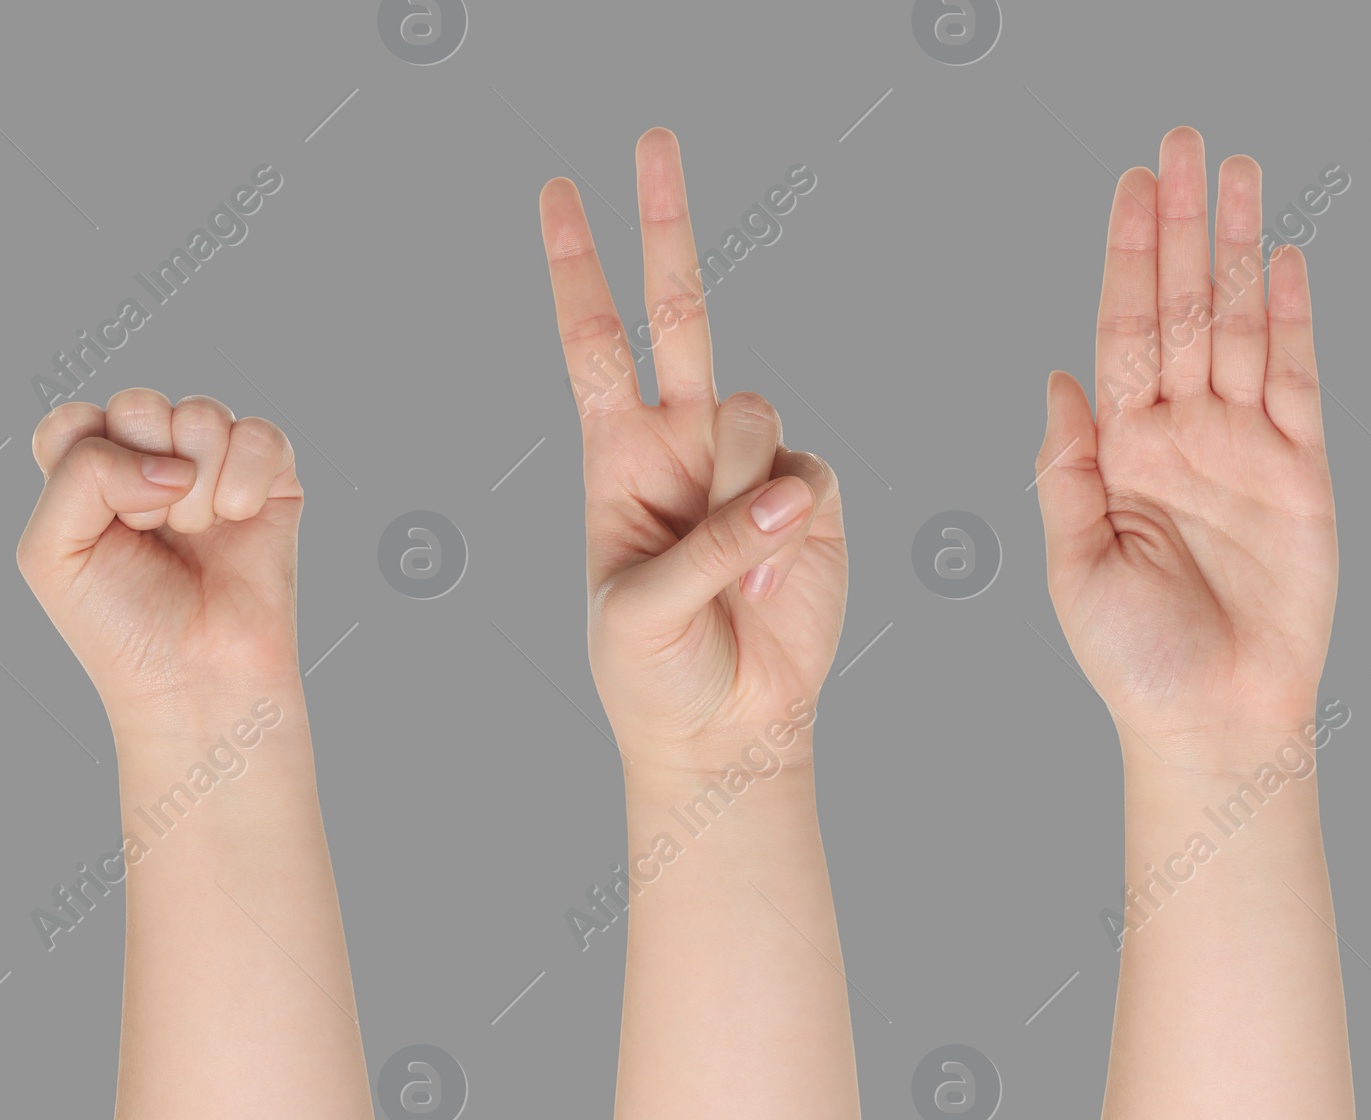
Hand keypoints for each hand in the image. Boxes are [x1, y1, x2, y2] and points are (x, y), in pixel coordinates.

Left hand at [17, 390, 303, 737]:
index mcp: (94, 475)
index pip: (77, 419)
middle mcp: (154, 464)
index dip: (91, 466)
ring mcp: (215, 471)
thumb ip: (79, 472)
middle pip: (140, 405)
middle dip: (145, 473)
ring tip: (198, 534)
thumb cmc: (123, 630)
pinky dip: (247, 481)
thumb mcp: (50, 551)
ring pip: (203, 415)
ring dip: (198, 486)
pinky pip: (261, 436)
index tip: (107, 526)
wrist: (197, 682)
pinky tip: (238, 521)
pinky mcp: (273, 484)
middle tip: (155, 532)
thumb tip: (169, 462)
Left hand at [539, 128, 846, 778]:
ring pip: (756, 412)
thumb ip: (704, 546)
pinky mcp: (812, 503)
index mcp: (618, 459)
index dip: (576, 270)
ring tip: (737, 568)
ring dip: (742, 489)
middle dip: (662, 225)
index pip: (594, 344)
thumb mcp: (639, 613)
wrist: (726, 731)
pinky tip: (777, 575)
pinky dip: (791, 528)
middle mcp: (684, 446)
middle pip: (677, 312)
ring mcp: (750, 470)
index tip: (557, 194)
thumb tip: (788, 494)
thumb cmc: (655, 675)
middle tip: (651, 138)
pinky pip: (810, 475)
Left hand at [1034, 127, 1336, 771]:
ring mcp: (1243, 449)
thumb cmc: (1131, 658)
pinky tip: (1286, 262)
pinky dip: (1296, 321)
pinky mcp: (1301, 473)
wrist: (1209, 718)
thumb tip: (1055, 379)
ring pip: (1244, 327)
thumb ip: (1066, 471)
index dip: (1127, 262)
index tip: (1129, 191)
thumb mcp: (1073, 564)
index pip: (1123, 335)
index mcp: (1121, 454)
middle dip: (1183, 228)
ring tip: (1237, 172)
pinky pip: (1299, 381)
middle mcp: (1181, 437)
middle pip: (1185, 310)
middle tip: (1183, 143)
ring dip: (1240, 251)